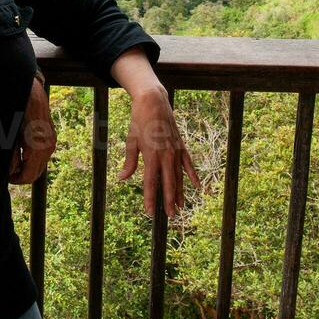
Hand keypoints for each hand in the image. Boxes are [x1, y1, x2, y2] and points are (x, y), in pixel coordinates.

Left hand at [9, 75, 56, 183]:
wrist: (31, 91)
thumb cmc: (18, 111)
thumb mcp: (10, 135)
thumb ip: (12, 155)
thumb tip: (11, 171)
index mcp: (38, 148)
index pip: (29, 176)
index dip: (16, 180)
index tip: (6, 177)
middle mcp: (48, 147)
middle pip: (36, 173)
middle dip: (21, 175)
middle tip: (8, 170)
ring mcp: (51, 142)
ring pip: (40, 165)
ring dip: (27, 166)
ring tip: (14, 160)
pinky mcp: (52, 137)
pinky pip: (43, 155)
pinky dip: (33, 158)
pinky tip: (22, 150)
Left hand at [118, 85, 200, 217]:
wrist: (153, 102)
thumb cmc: (139, 121)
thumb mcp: (131, 141)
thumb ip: (129, 162)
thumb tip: (122, 178)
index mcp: (151, 156)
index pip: (150, 183)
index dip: (150, 199)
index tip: (150, 213)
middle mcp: (165, 156)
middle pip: (168, 184)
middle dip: (169, 201)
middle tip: (171, 216)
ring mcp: (175, 151)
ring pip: (179, 177)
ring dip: (179, 193)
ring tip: (180, 207)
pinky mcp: (181, 145)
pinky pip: (188, 164)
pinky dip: (192, 175)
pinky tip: (197, 186)